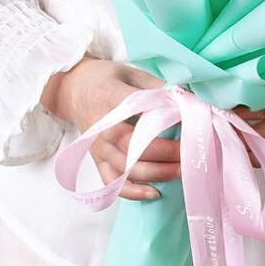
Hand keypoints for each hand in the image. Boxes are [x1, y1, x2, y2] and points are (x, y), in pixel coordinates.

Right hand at [42, 58, 179, 199]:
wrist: (73, 89)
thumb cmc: (106, 79)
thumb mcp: (133, 73)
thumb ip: (157, 86)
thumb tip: (186, 100)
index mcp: (112, 99)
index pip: (142, 115)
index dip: (167, 121)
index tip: (189, 125)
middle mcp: (103, 128)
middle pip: (136, 148)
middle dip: (167, 153)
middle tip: (191, 151)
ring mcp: (98, 147)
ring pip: (128, 169)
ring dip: (157, 173)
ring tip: (181, 170)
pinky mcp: (97, 160)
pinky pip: (112, 183)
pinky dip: (133, 192)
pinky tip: (154, 192)